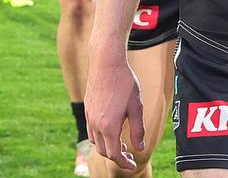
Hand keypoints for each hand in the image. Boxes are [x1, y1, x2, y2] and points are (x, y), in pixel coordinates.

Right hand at [85, 56, 144, 170]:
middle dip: (116, 156)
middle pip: (103, 151)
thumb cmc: (124, 82)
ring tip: (120, 142)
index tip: (132, 165)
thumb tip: (139, 147)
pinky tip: (111, 127)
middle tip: (129, 154)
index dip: (124, 163)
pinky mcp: (87, 107)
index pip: (114, 155)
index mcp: (109, 127)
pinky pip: (91, 129)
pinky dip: (101, 135)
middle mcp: (96, 124)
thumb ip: (138, 130)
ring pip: (95, 141)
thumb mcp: (136, 107)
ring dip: (107, 146)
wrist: (106, 62)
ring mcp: (89, 116)